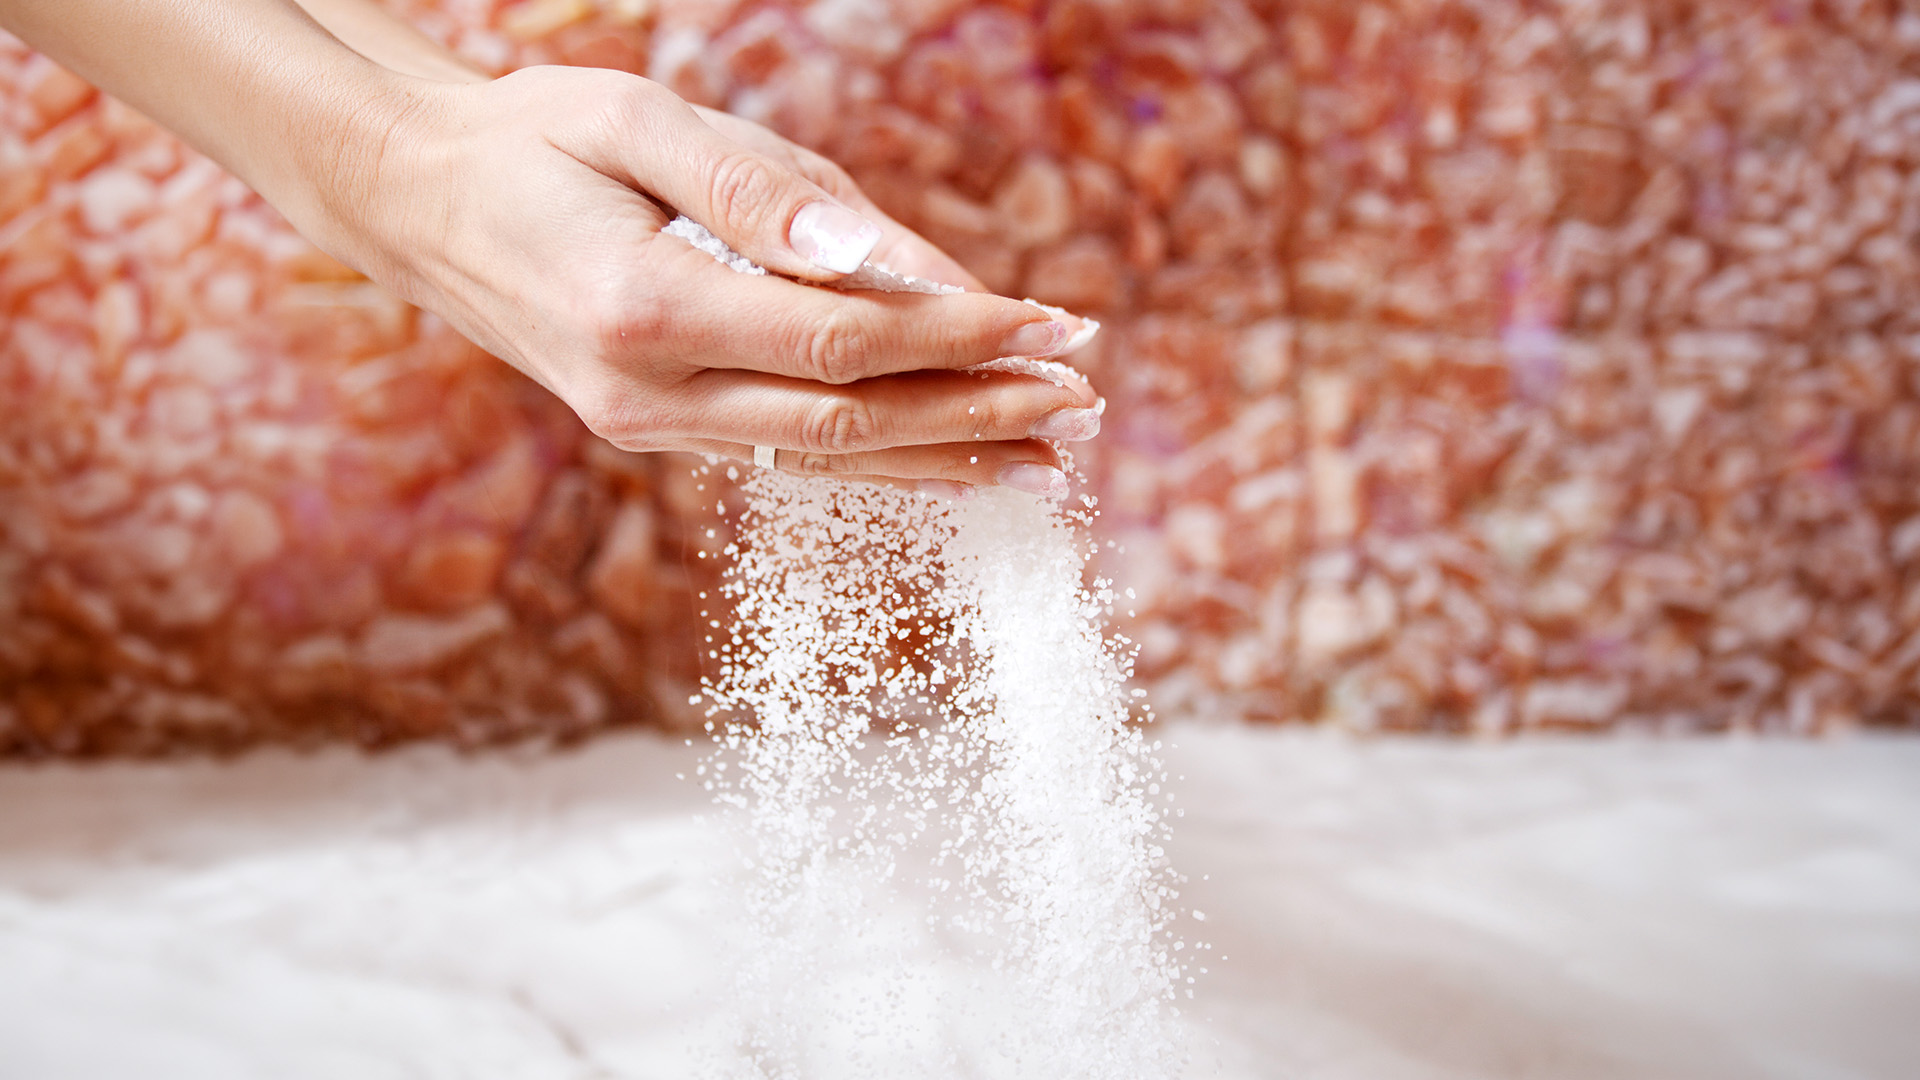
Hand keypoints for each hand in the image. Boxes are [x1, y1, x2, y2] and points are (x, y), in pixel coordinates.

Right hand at [329, 65, 1097, 495]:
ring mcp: (649, 425)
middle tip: (1083, 403)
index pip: (844, 342)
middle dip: (978, 410)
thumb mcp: (634, 121)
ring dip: (944, 455)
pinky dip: (878, 459)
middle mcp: (647, 392)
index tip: (1056, 326)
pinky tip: (948, 458)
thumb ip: (757, 190)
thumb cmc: (530, 141)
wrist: (417, 204)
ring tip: (1045, 454)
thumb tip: (879, 258)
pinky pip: (788, 452)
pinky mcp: (655, 429)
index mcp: (644, 308)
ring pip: (825, 455)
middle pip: (850, 419)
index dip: (962, 341)